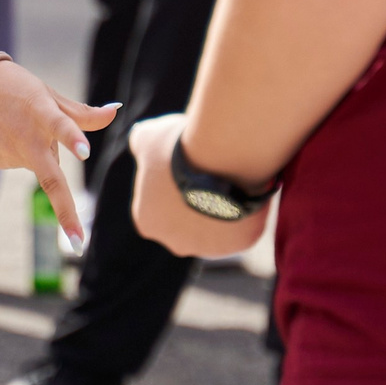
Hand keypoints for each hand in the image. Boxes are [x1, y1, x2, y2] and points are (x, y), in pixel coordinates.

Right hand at [0, 48, 118, 245]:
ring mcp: (12, 154)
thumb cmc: (18, 89)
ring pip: (41, 160)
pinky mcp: (1, 163)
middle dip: (66, 213)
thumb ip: (83, 113)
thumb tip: (116, 109)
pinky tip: (6, 131)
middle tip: (79, 244)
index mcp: (41, 112)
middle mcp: (27, 138)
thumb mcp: (50, 95)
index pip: (59, 124)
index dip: (71, 137)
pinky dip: (23, 149)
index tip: (85, 152)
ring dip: (39, 148)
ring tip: (18, 120)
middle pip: (50, 179)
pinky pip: (24, 160)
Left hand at [129, 114, 270, 258]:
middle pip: (185, 223)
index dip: (168, 184)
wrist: (223, 157)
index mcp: (147, 222)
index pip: (155, 205)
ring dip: (219, 208)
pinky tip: (245, 186)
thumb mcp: (149, 137)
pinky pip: (243, 226)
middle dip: (194, 202)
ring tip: (228, 177)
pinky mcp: (241, 242)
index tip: (182, 166)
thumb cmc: (181, 148)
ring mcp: (210, 247)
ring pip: (215, 228)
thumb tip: (140, 138)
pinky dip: (245, 208)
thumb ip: (140, 142)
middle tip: (206, 171)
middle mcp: (176, 243)